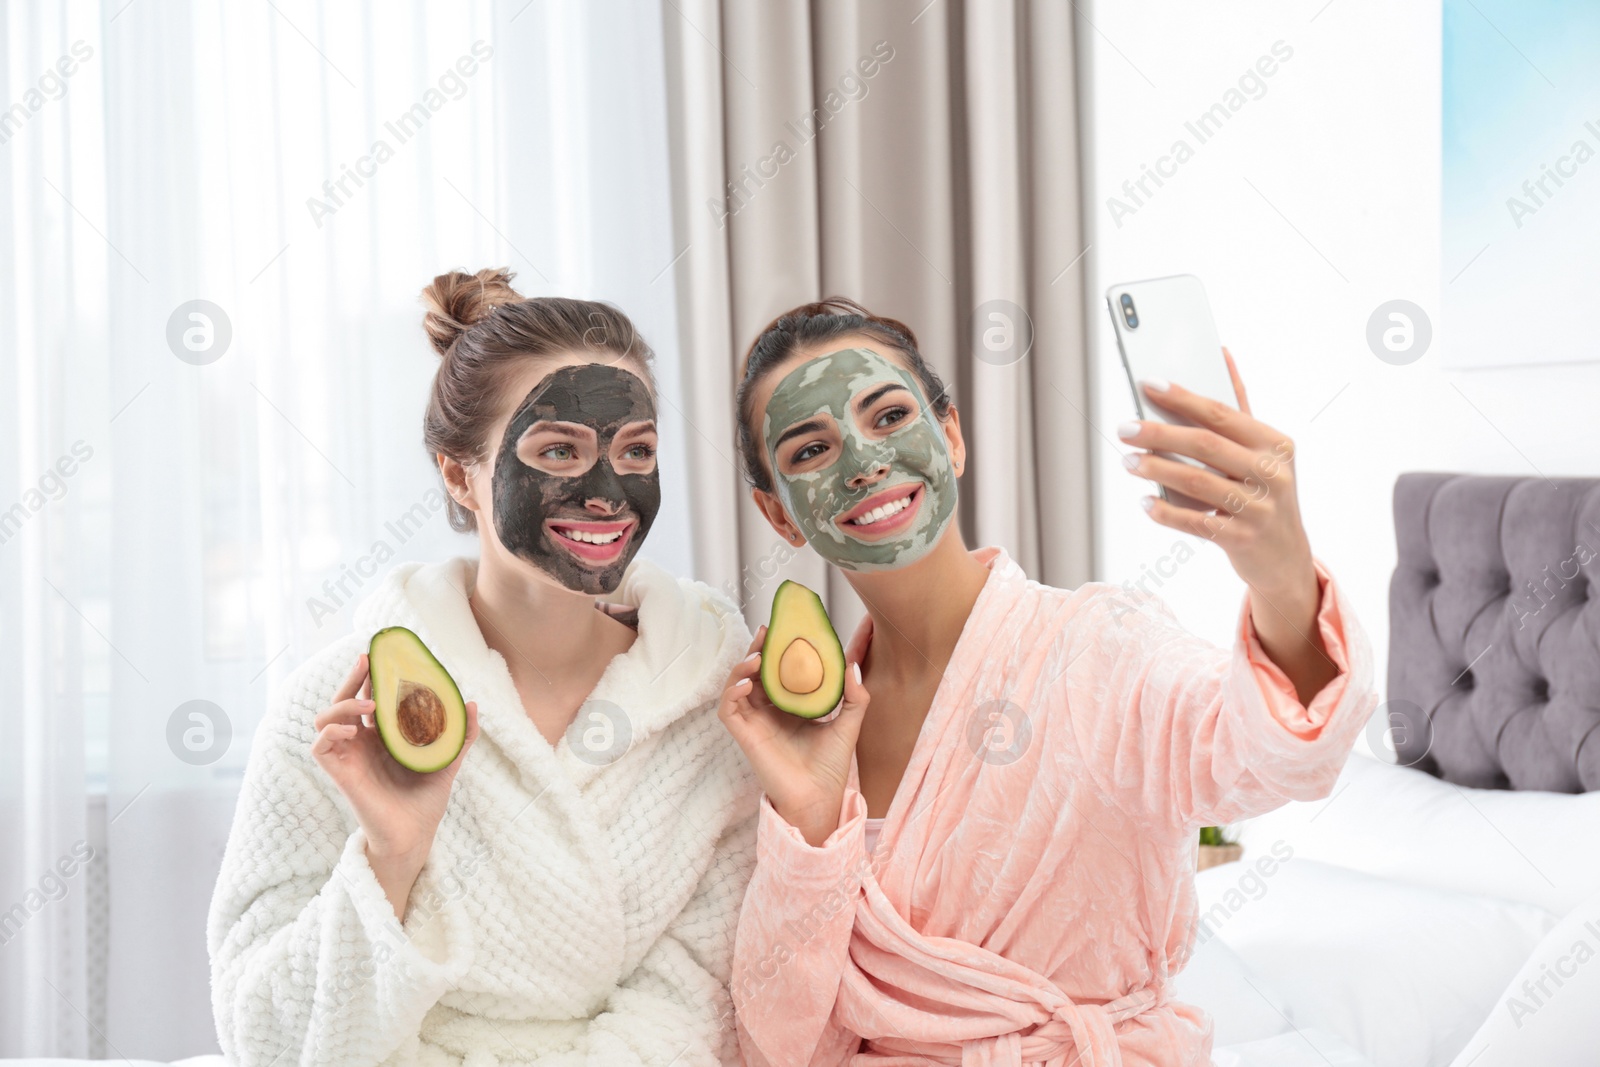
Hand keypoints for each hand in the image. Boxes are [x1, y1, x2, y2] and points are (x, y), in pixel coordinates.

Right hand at [312, 653, 479, 866]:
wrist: (414, 836)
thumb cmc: (426, 801)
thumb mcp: (447, 761)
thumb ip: (461, 735)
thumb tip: (472, 703)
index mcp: (382, 736)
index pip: (370, 697)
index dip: (372, 676)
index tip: (383, 656)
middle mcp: (362, 742)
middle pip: (345, 699)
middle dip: (353, 677)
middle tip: (368, 659)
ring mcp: (348, 756)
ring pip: (326, 717)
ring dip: (342, 703)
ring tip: (370, 704)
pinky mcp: (340, 773)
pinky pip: (320, 745)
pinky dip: (331, 731)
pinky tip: (353, 731)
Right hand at [717, 625, 869, 846]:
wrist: (819, 797)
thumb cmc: (831, 766)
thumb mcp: (849, 723)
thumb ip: (855, 696)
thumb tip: (853, 666)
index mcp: (789, 707)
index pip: (777, 671)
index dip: (775, 650)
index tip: (782, 629)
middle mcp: (768, 712)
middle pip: (754, 673)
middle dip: (756, 650)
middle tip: (765, 633)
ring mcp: (754, 723)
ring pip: (736, 686)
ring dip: (741, 668)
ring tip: (755, 659)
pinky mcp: (745, 736)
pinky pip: (728, 710)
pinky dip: (732, 693)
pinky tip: (747, 684)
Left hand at [1117, 347, 1315, 601]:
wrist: (1286, 556)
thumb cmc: (1265, 493)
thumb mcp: (1262, 451)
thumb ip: (1239, 407)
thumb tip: (1222, 354)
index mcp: (1275, 443)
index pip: (1221, 414)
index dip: (1182, 398)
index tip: (1148, 384)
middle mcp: (1272, 473)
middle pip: (1206, 445)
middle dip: (1159, 434)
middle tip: (1125, 428)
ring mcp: (1260, 509)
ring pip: (1198, 483)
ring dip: (1156, 470)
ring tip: (1128, 462)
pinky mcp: (1242, 539)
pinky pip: (1196, 523)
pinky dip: (1167, 512)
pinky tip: (1145, 502)